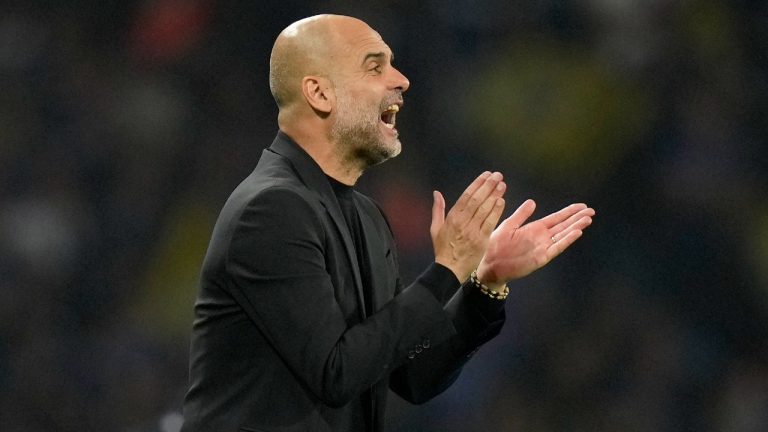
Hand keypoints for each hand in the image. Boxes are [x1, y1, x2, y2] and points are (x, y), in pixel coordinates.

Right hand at [431, 172, 506, 281]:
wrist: (450, 269)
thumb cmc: (442, 248)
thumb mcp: (435, 228)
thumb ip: (438, 209)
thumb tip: (436, 193)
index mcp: (452, 218)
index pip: (466, 196)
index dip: (477, 184)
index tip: (486, 175)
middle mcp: (462, 222)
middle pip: (477, 200)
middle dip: (488, 186)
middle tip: (498, 175)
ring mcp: (473, 231)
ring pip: (485, 209)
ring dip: (494, 195)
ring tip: (502, 185)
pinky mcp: (481, 240)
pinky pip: (490, 223)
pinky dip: (496, 211)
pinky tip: (502, 201)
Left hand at [476, 199, 594, 288]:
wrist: (490, 264)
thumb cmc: (496, 245)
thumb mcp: (509, 225)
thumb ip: (521, 214)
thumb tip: (532, 201)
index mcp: (534, 228)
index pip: (556, 218)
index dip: (569, 212)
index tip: (581, 206)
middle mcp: (542, 237)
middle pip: (564, 225)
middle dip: (577, 218)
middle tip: (591, 211)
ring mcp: (543, 247)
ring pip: (563, 235)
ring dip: (575, 227)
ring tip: (588, 219)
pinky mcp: (541, 257)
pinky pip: (556, 247)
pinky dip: (567, 240)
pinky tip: (577, 232)